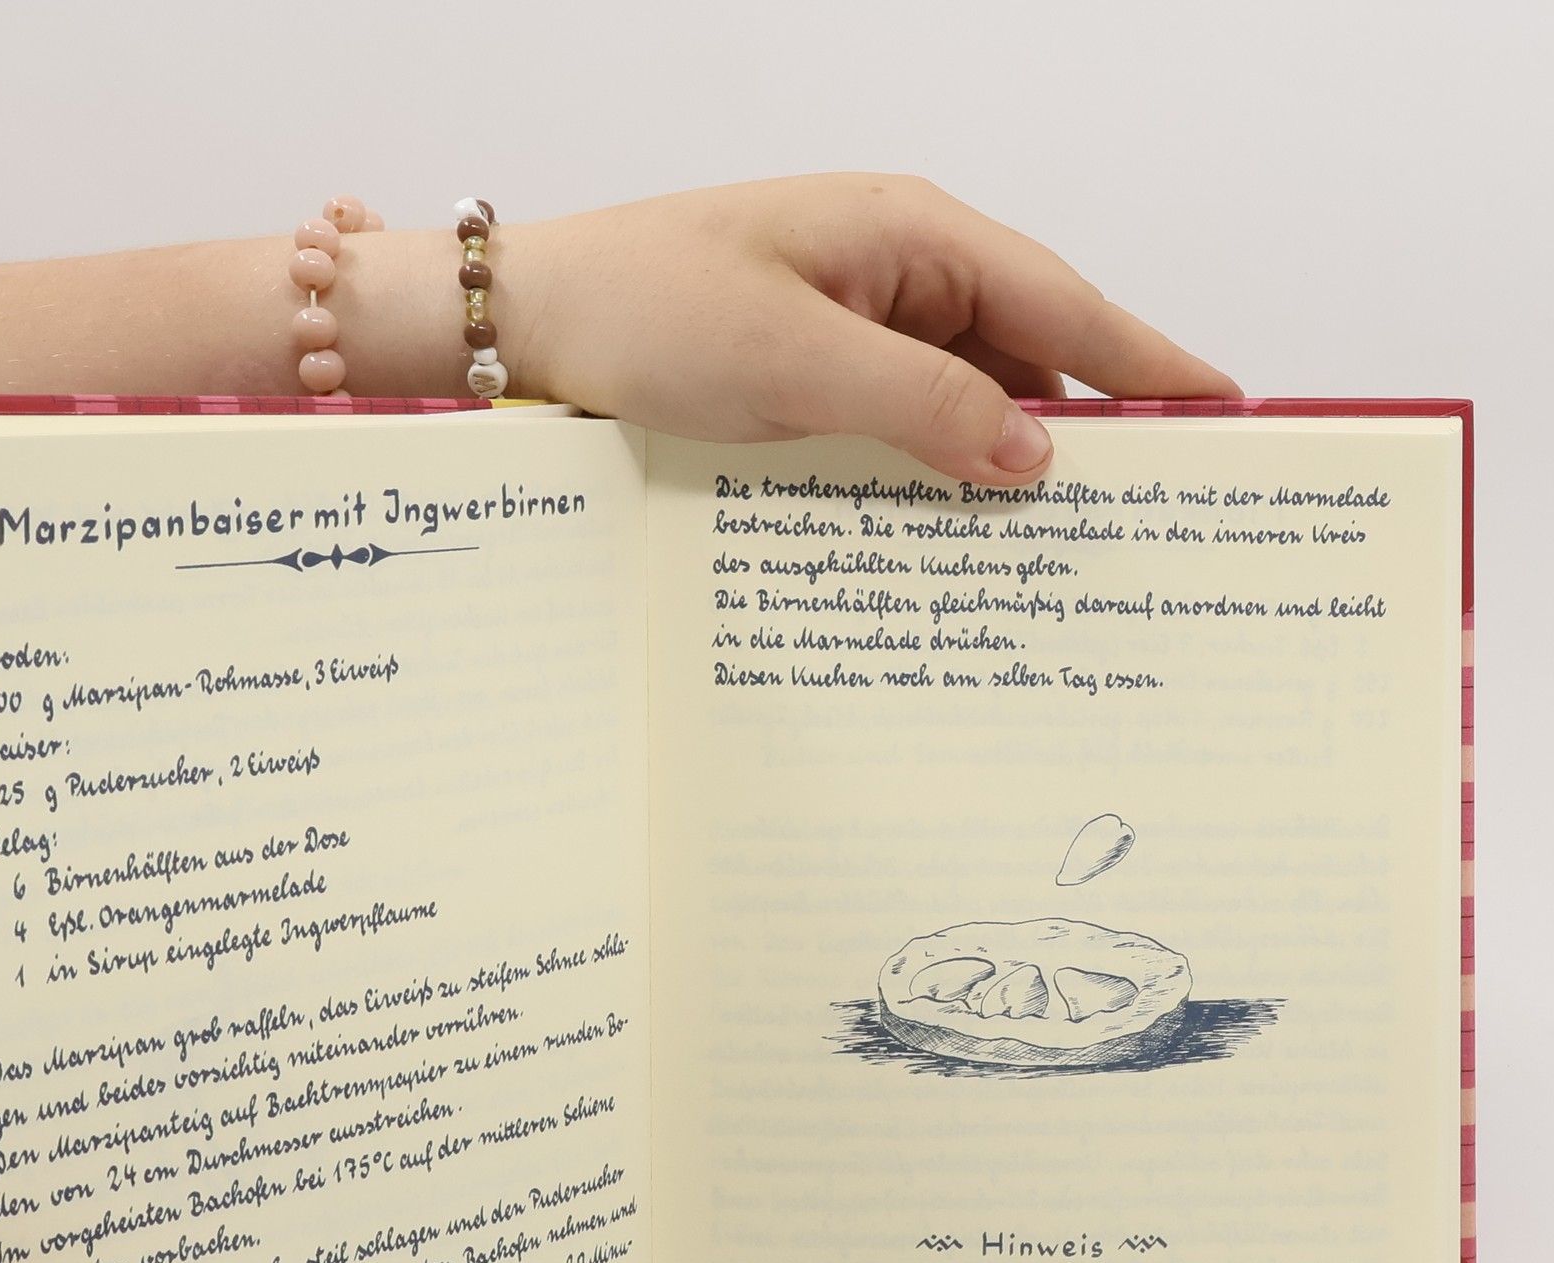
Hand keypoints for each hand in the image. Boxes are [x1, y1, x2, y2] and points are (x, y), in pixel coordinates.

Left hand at [504, 173, 1240, 484]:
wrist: (528, 322)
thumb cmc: (646, 310)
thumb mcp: (795, 364)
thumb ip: (926, 405)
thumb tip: (1034, 455)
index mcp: (910, 234)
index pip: (1062, 302)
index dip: (1147, 364)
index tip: (1224, 414)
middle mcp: (896, 269)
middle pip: (1027, 349)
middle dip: (1086, 425)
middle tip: (1156, 505)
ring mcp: (855, 319)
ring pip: (966, 393)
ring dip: (1004, 458)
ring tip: (1067, 537)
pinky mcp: (813, 368)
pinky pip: (904, 418)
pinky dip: (937, 466)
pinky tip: (957, 522)